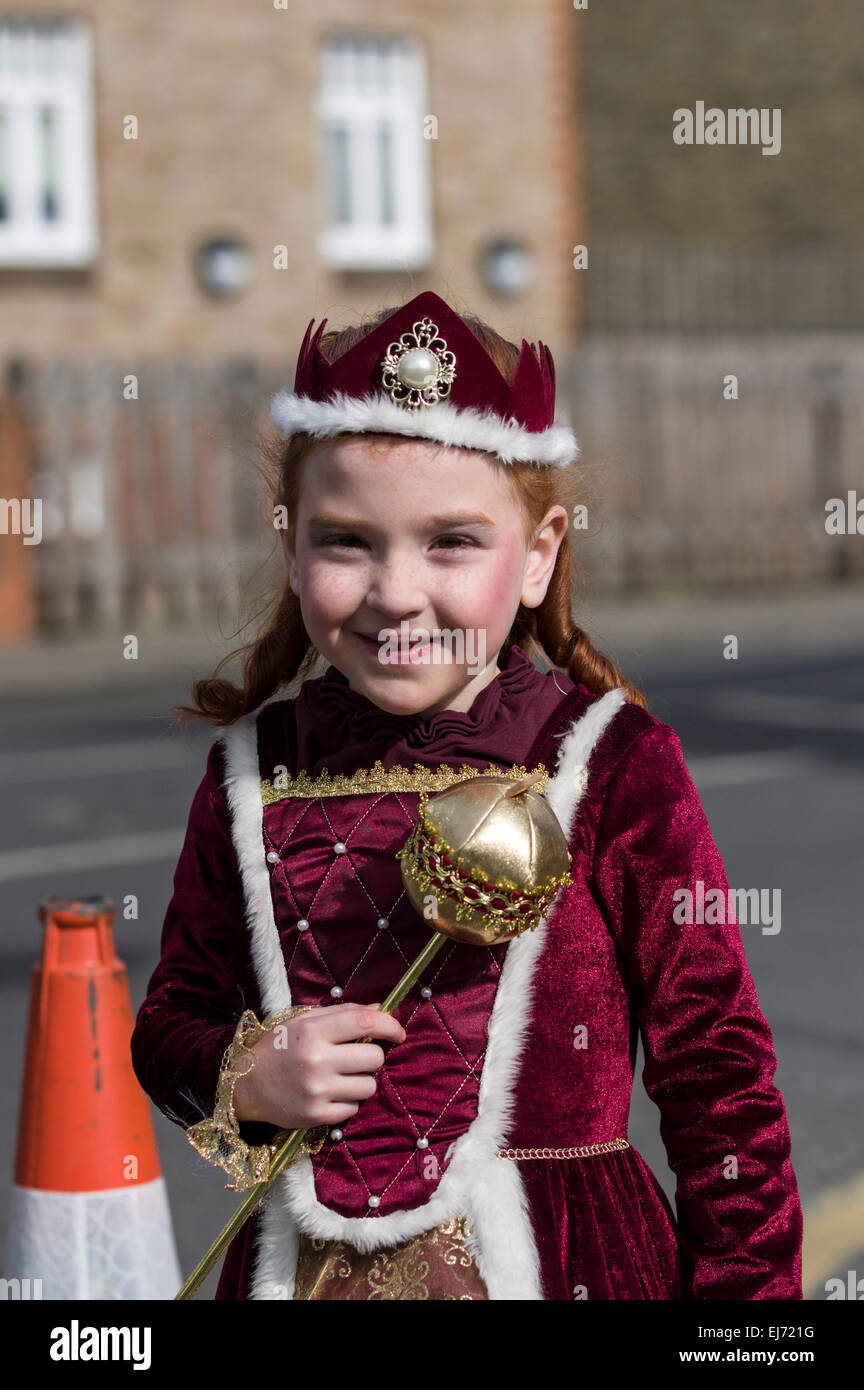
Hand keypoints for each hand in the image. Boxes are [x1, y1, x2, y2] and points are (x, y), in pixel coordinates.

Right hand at [232, 1002, 405, 1130]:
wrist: (245, 1085)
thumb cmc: (277, 1048)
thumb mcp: (303, 1022)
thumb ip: (342, 1013)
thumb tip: (380, 1011)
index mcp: (313, 1031)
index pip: (365, 1023)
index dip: (390, 1026)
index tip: (398, 1033)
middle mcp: (317, 1060)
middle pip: (374, 1057)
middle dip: (372, 1056)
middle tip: (356, 1058)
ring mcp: (317, 1091)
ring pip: (368, 1086)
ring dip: (361, 1081)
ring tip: (340, 1077)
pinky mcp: (317, 1116)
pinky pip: (354, 1109)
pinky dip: (347, 1102)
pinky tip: (329, 1094)